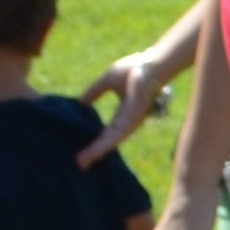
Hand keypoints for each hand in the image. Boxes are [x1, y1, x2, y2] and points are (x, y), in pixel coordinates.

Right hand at [77, 47, 171, 163]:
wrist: (151, 63)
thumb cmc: (134, 70)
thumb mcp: (107, 82)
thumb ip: (94, 92)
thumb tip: (80, 102)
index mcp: (123, 115)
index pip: (106, 133)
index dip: (94, 142)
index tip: (81, 153)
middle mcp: (128, 122)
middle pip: (108, 141)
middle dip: (93, 153)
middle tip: (78, 165)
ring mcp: (131, 122)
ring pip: (111, 142)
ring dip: (95, 152)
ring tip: (81, 163)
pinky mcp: (132, 119)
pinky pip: (115, 135)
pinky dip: (103, 144)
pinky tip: (93, 153)